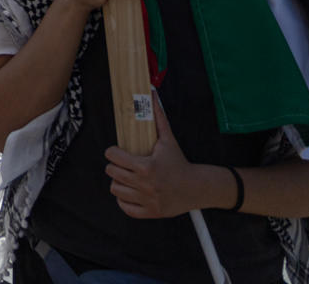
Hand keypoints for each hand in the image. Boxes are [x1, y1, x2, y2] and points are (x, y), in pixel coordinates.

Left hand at [105, 98, 201, 218]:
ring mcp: (147, 200)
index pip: (113, 157)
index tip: (118, 151)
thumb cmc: (179, 162)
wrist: (197, 187)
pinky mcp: (150, 212)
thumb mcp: (168, 140)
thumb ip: (157, 118)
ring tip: (128, 177)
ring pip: (115, 189)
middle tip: (124, 164)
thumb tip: (151, 95)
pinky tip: (132, 191)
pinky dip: (124, 200)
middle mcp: (145, 185)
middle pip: (111, 172)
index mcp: (146, 167)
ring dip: (119, 183)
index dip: (113, 152)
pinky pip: (125, 207)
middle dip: (115, 166)